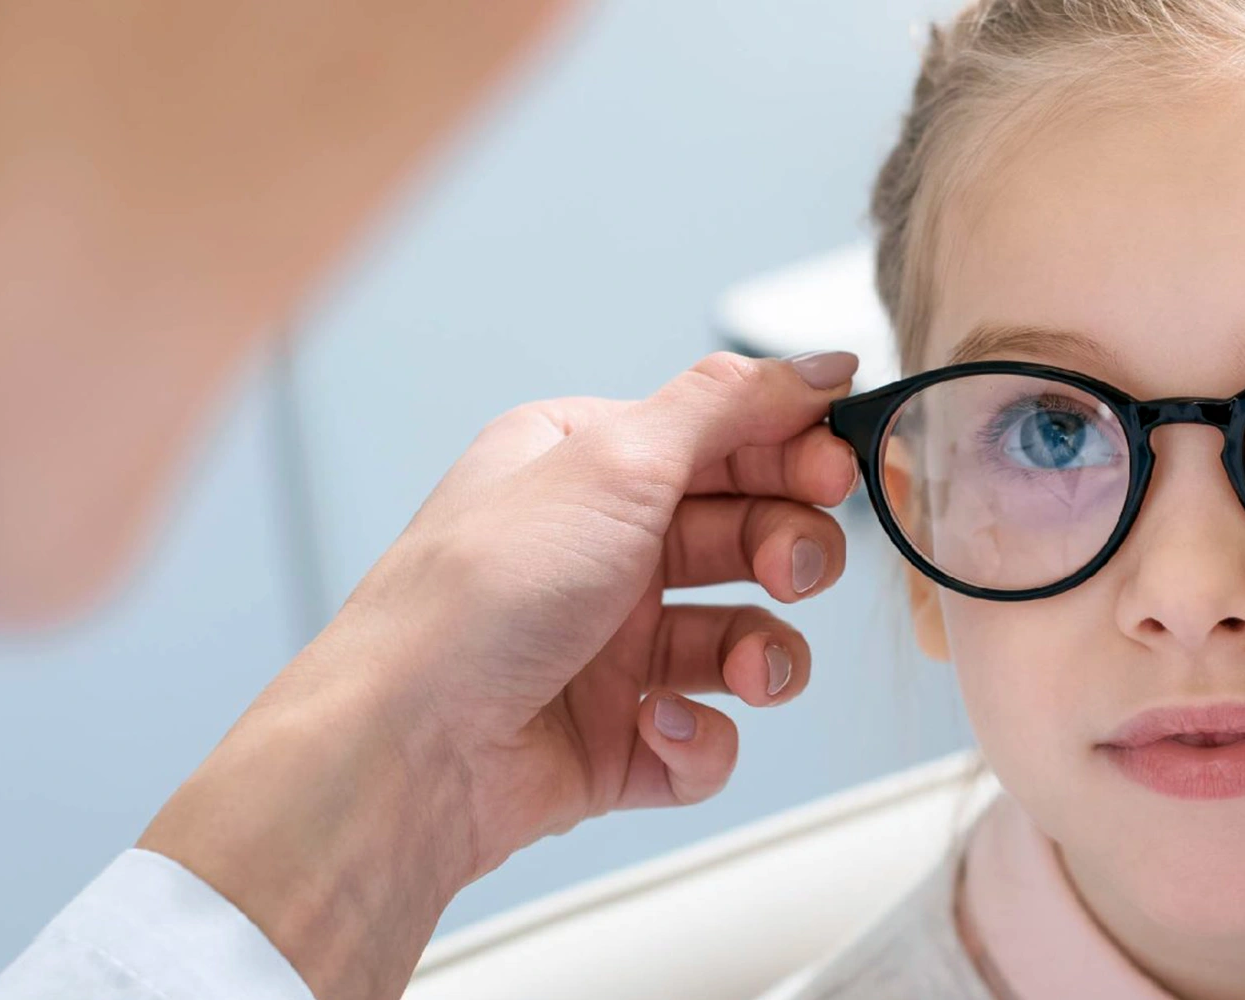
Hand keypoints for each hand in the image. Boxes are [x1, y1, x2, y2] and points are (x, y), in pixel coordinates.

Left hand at [137, 350, 861, 999]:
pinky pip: (706, 735)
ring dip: (764, 654)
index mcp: (587, 468)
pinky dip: (700, 737)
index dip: (791, 453)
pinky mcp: (618, 740)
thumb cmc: (480, 596)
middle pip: (746, 535)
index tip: (837, 469)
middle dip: (787, 551)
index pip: (723, 440)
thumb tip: (816, 362)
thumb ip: (729, 404)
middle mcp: (599, 551)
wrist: (407, 750)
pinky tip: (657, 726)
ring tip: (747, 669)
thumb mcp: (614, 462)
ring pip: (743, 640)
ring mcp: (610, 649)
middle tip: (792, 568)